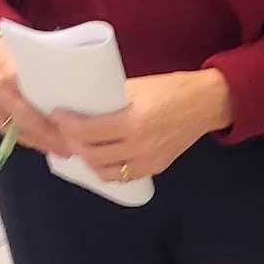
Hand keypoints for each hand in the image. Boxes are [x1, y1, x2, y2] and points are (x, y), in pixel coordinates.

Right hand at [0, 36, 68, 154]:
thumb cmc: (8, 48)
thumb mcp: (28, 55)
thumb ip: (43, 77)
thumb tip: (72, 100)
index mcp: (12, 74)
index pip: (37, 106)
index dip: (55, 124)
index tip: (75, 134)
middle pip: (28, 123)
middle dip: (50, 140)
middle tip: (70, 150)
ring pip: (16, 131)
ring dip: (39, 143)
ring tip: (59, 150)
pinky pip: (5, 130)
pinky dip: (25, 137)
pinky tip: (40, 143)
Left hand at [51, 68, 232, 182]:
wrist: (205, 103)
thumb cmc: (171, 88)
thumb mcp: (137, 87)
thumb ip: (111, 98)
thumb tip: (82, 102)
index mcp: (134, 121)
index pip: (88, 131)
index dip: (67, 124)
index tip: (58, 115)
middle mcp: (140, 145)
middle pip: (92, 154)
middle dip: (73, 142)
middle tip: (65, 130)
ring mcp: (148, 160)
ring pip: (104, 171)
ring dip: (87, 159)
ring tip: (80, 145)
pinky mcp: (155, 168)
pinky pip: (123, 176)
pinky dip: (106, 169)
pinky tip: (99, 157)